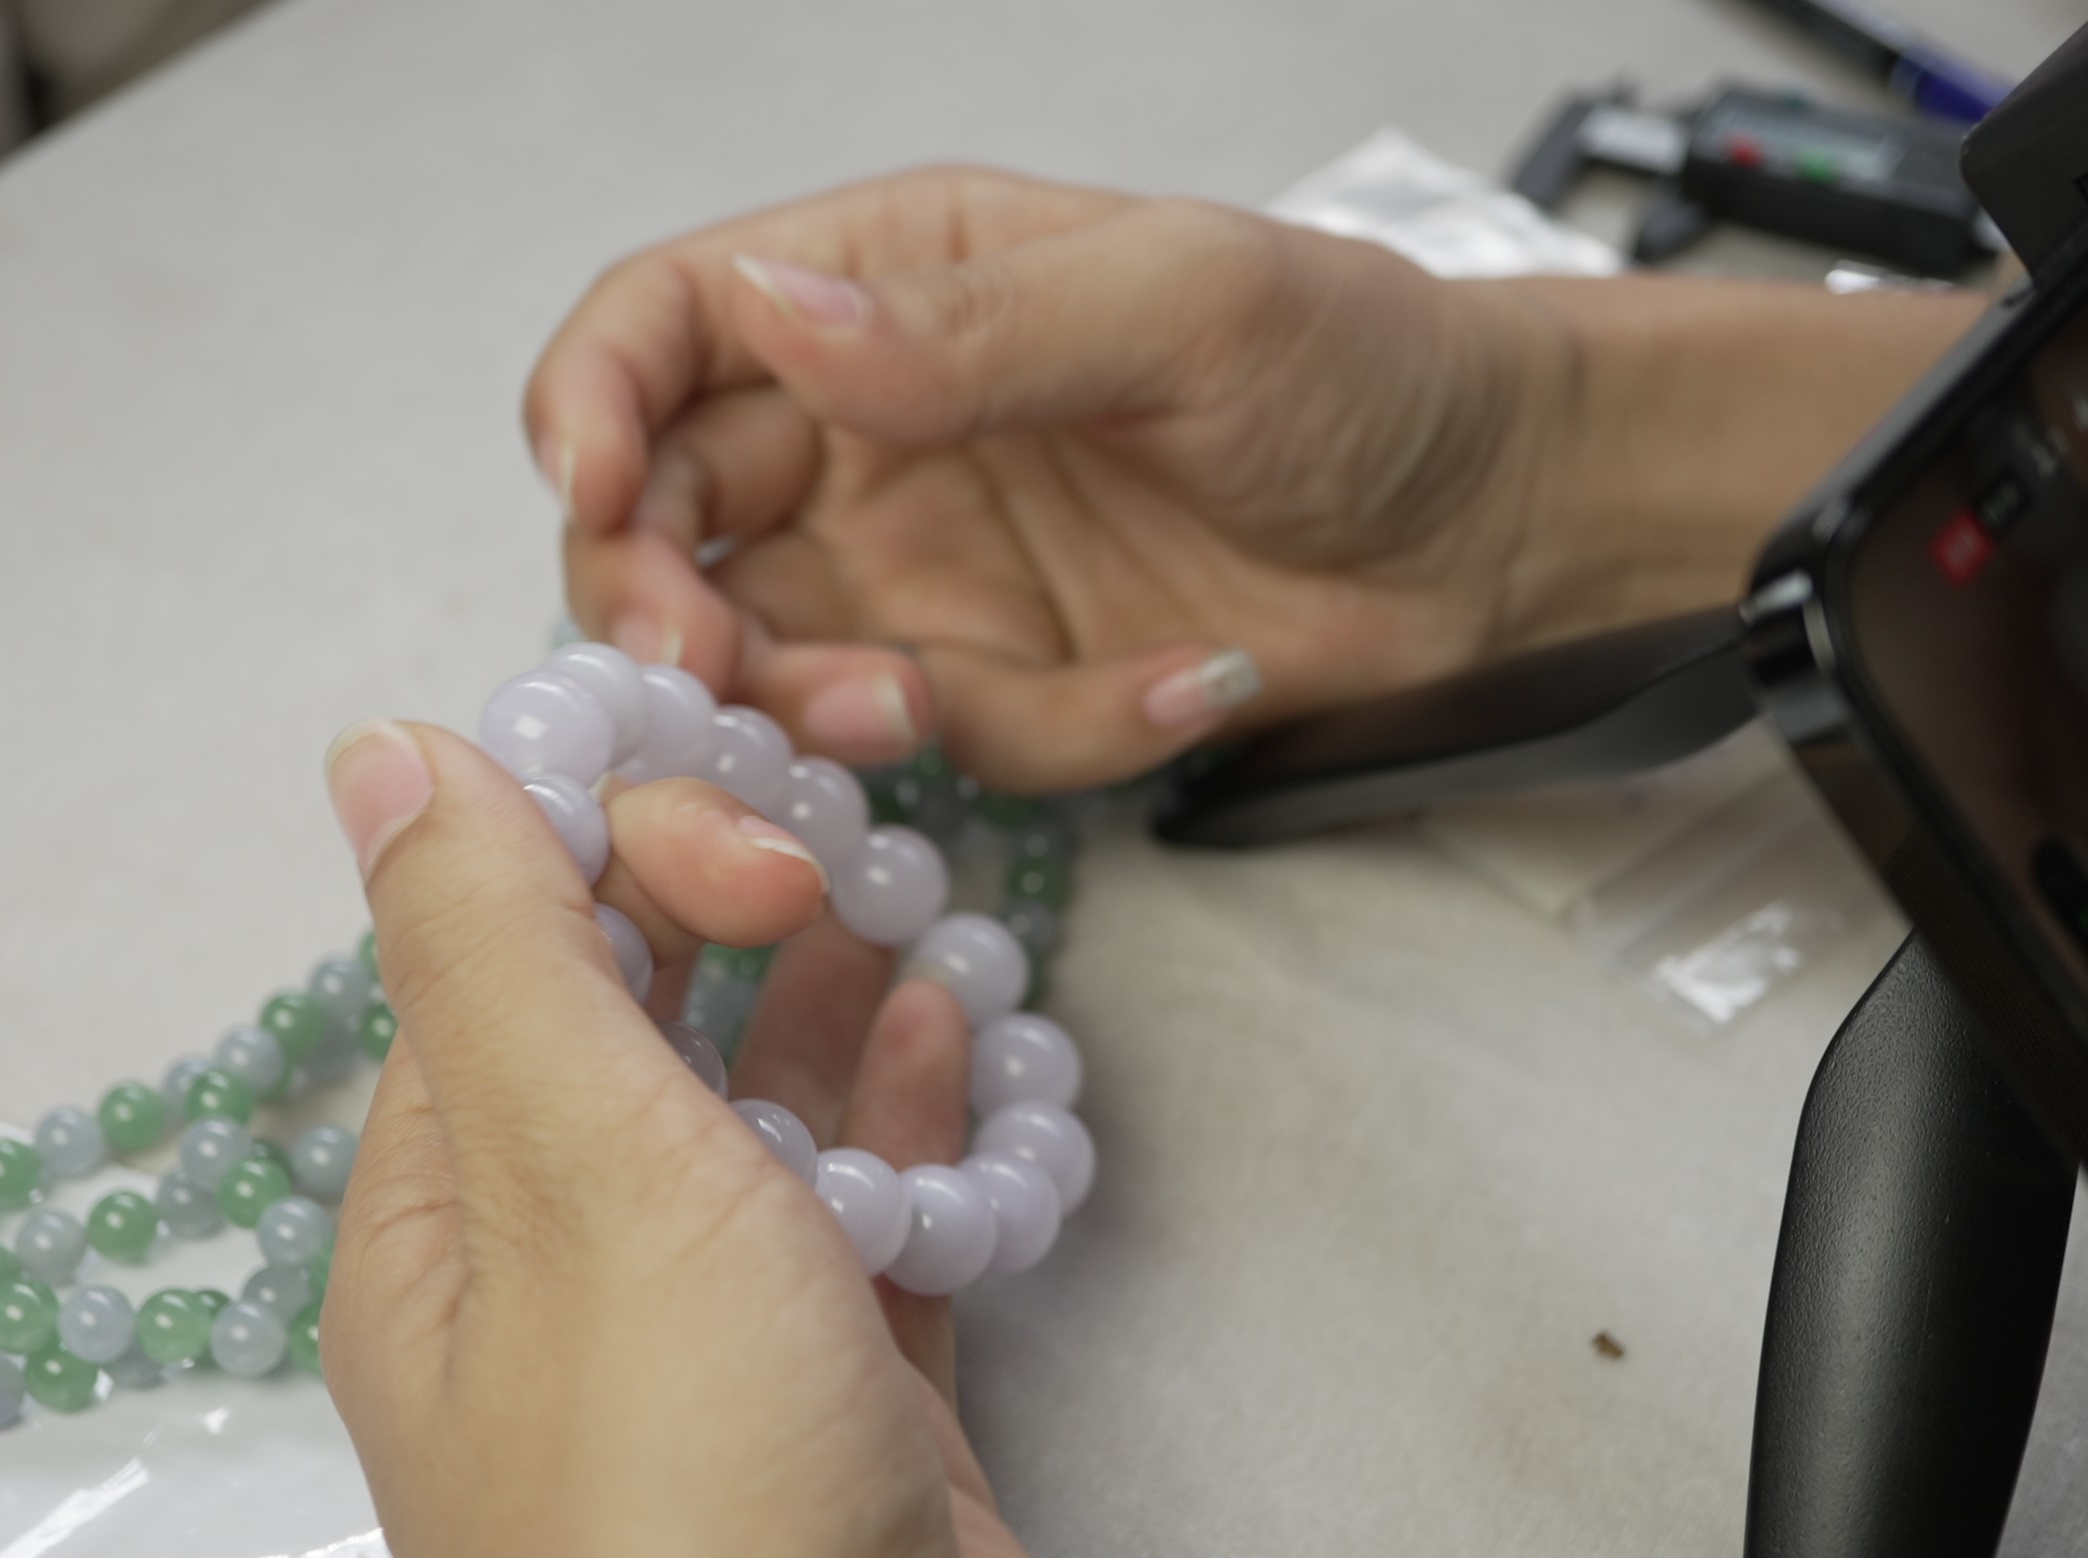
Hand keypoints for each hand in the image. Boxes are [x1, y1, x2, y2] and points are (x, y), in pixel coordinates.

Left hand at [315, 719, 1028, 1557]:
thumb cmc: (688, 1491)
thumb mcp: (579, 1172)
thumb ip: (494, 948)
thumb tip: (381, 750)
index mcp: (448, 1213)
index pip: (501, 949)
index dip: (613, 846)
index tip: (751, 833)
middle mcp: (561, 1271)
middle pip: (635, 1020)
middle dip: (732, 907)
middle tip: (841, 866)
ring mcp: (707, 1347)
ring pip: (762, 1117)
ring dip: (831, 1002)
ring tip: (912, 912)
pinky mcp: (838, 1409)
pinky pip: (862, 1228)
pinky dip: (905, 1129)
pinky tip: (953, 1047)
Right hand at [532, 166, 1588, 791]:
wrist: (1497, 520)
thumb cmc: (1362, 362)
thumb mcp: (1185, 304)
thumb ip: (974, 325)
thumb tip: (770, 318)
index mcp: (890, 283)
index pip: (667, 325)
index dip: (592, 399)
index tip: (590, 486)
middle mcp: (872, 429)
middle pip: (663, 515)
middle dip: (656, 595)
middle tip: (707, 660)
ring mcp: (924, 568)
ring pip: (766, 658)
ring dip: (811, 699)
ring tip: (921, 701)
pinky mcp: (997, 686)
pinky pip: (947, 745)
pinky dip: (1048, 737)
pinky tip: (1183, 683)